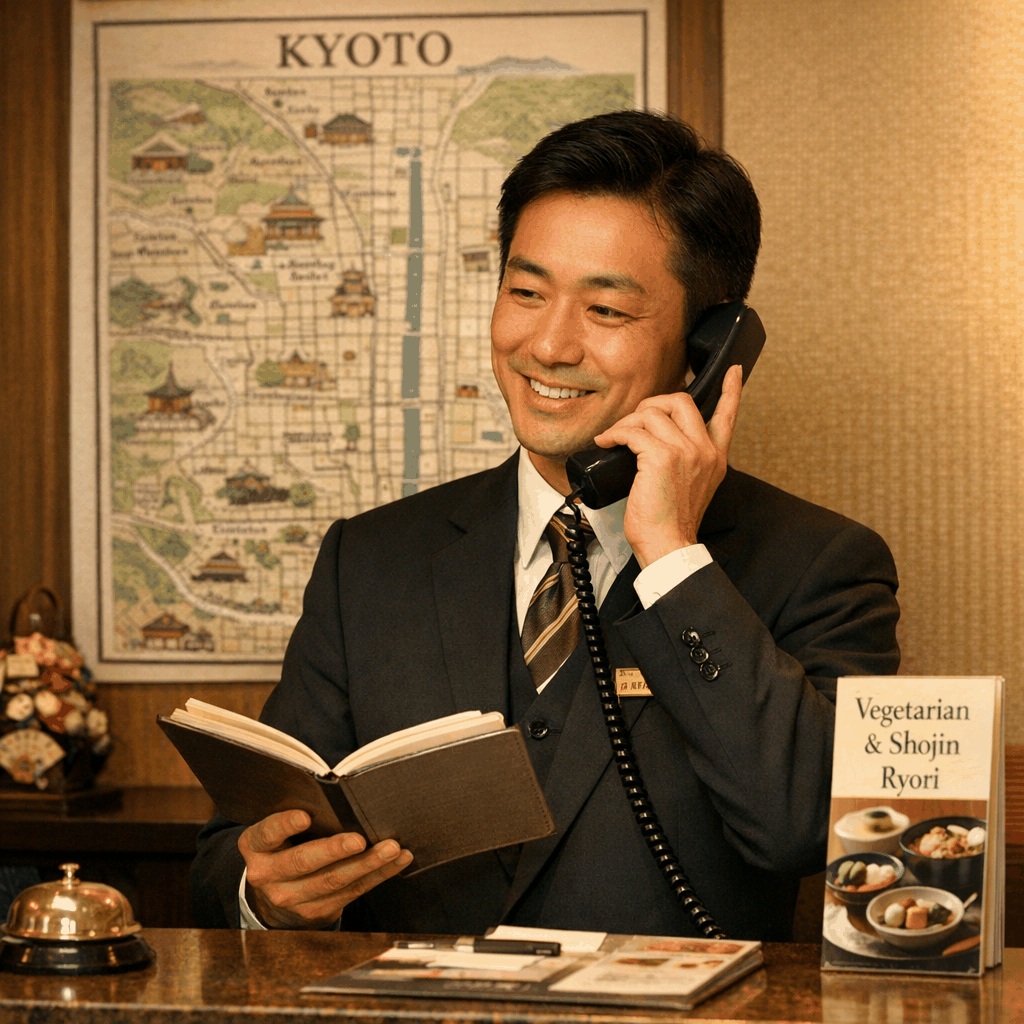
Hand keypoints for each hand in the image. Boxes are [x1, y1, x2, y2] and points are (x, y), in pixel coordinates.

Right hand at [238, 809, 412, 929]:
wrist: (275, 894)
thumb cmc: (285, 844)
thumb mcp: (278, 831)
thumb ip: (298, 815)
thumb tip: (342, 796)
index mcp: (255, 847)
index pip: (267, 834)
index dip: (283, 825)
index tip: (304, 815)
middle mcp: (268, 876)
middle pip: (303, 862)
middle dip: (334, 850)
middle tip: (360, 839)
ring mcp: (292, 899)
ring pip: (333, 881)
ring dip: (367, 864)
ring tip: (392, 848)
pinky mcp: (317, 912)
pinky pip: (352, 892)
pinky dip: (379, 875)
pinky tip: (398, 860)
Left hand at [592, 364, 742, 566]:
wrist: (669, 545)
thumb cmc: (672, 523)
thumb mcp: (693, 487)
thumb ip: (688, 463)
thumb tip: (657, 443)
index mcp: (716, 457)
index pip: (728, 415)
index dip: (732, 389)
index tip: (734, 370)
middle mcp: (705, 450)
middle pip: (681, 401)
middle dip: (652, 403)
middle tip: (636, 420)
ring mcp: (685, 451)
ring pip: (652, 413)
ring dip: (627, 422)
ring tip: (616, 438)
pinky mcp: (661, 457)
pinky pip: (632, 431)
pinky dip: (614, 433)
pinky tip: (606, 442)